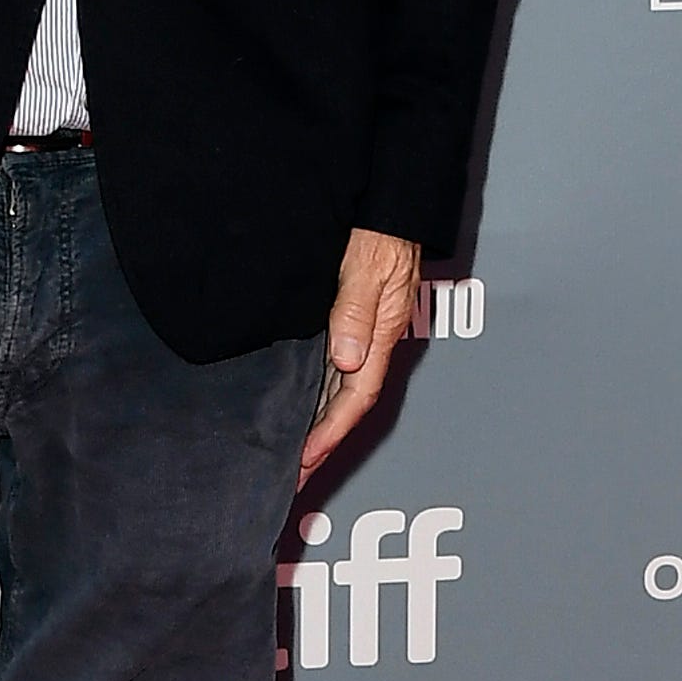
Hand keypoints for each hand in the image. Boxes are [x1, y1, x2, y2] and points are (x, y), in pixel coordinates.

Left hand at [299, 227, 422, 485]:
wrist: (391, 204)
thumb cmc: (382, 231)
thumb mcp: (368, 266)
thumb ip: (356, 310)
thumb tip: (347, 359)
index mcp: (380, 333)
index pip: (356, 396)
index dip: (330, 432)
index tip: (305, 459)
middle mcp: (371, 340)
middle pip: (346, 404)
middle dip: (321, 442)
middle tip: (292, 476)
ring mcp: (361, 332)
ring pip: (338, 389)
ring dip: (316, 421)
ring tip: (290, 451)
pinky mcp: (348, 319)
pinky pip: (332, 367)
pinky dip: (315, 391)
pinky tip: (296, 400)